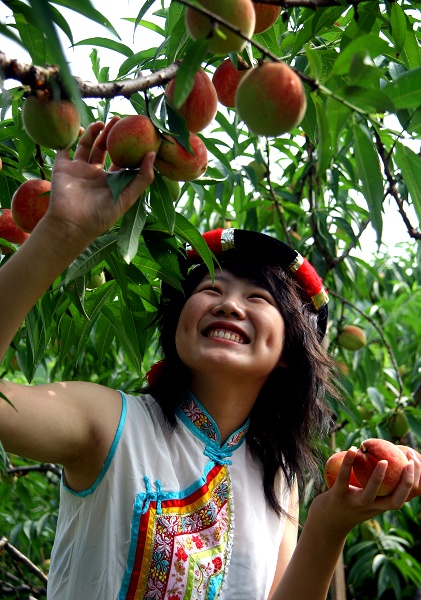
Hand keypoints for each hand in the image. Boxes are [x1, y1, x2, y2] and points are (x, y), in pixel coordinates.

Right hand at [46, 117, 155, 244]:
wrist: (71, 225)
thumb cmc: (101, 216)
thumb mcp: (127, 198)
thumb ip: (142, 178)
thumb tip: (153, 153)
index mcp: (110, 182)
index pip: (121, 160)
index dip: (128, 147)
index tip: (135, 131)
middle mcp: (95, 174)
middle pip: (104, 149)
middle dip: (111, 134)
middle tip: (119, 119)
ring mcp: (78, 170)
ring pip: (86, 146)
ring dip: (93, 133)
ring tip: (102, 122)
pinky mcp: (62, 168)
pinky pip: (63, 149)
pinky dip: (68, 138)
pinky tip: (78, 127)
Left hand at [310, 447, 419, 539]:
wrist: (326, 525)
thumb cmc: (349, 506)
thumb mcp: (368, 500)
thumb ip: (379, 487)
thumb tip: (389, 458)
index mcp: (381, 506)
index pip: (405, 497)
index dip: (415, 480)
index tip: (415, 460)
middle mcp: (371, 508)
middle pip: (396, 500)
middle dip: (407, 481)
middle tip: (410, 460)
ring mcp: (354, 504)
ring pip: (370, 494)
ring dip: (378, 478)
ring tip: (384, 461)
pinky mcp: (337, 497)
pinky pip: (343, 479)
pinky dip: (348, 463)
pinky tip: (353, 449)